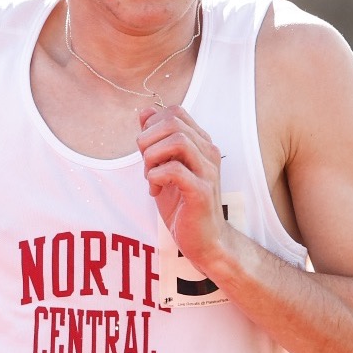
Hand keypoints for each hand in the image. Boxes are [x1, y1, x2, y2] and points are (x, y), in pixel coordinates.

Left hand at [137, 104, 228, 269]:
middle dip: (148, 140)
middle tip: (145, 164)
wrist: (204, 241)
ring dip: (153, 156)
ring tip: (150, 176)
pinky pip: (174, 170)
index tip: (147, 151)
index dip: (152, 126)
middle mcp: (208, 152)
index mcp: (200, 143)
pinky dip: (156, 177)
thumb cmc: (182, 204)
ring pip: (177, 140)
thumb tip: (144, 112)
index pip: (175, 112)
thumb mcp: (163, 167)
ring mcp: (207, 171)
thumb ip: (155, 141)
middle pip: (173, 122)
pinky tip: (155, 190)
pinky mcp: (202, 191)